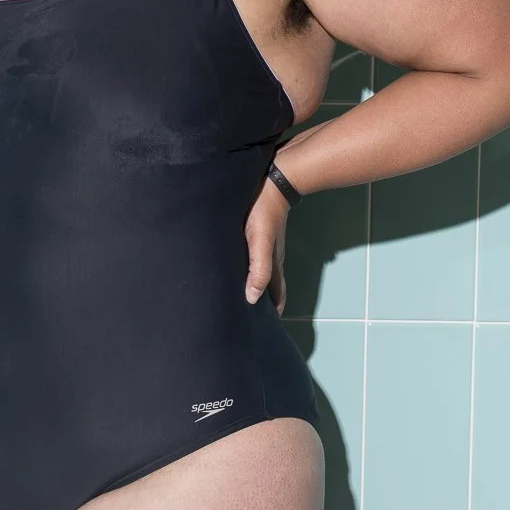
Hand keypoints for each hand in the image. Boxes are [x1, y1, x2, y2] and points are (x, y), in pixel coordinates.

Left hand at [244, 175, 291, 312]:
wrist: (272, 181)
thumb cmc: (263, 212)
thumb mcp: (261, 241)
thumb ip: (258, 269)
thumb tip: (252, 299)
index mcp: (273, 264)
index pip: (275, 296)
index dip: (272, 312)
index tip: (263, 329)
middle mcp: (270, 258)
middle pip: (267, 287)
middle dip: (260, 303)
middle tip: (246, 317)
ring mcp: (264, 246)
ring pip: (259, 273)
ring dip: (252, 286)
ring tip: (238, 298)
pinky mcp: (257, 235)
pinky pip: (253, 259)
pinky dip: (246, 270)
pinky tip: (234, 268)